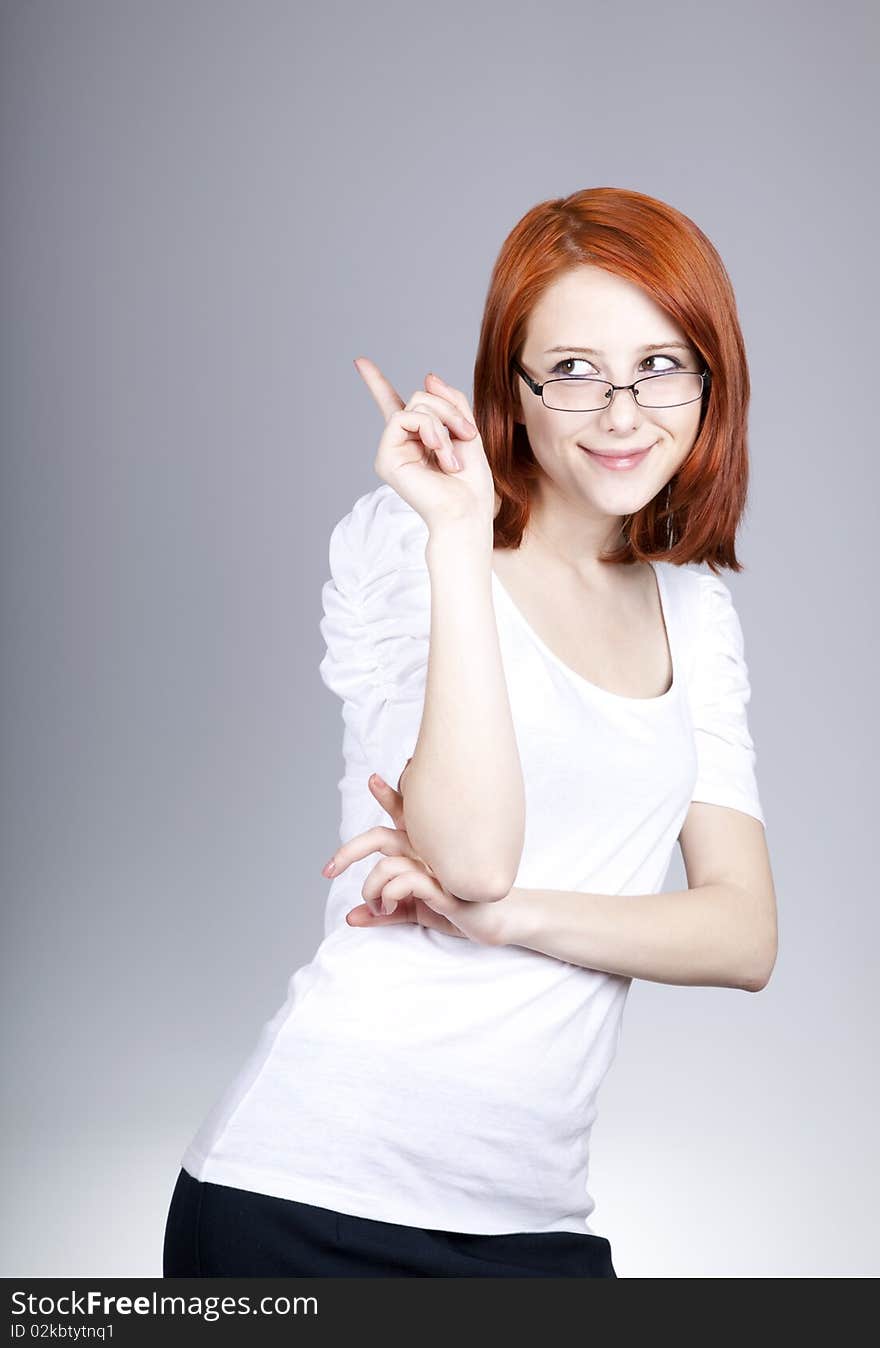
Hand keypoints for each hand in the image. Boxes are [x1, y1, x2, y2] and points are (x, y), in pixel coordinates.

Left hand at [322, 771, 509, 946]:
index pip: (402, 813)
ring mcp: (438, 867)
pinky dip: (389, 894)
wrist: (496, 923)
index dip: (387, 794)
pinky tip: (390, 906)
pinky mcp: (447, 888)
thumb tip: (349, 917)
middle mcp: (428, 851)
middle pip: (380, 838)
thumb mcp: (413, 911)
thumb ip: (384, 911)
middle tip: (328, 870)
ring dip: (372, 888)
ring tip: (377, 905)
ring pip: (387, 865)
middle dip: (349, 851)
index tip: (372, 779)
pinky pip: (407, 882)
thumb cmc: (456, 910)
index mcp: (422, 848)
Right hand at [354, 358, 498, 533]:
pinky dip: (430, 429)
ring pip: (415, 405)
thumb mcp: (467, 432)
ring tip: (452, 456)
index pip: (394, 406)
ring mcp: (391, 451)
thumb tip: (427, 376)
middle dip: (449, 410)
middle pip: (419, 398)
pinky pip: (404, 418)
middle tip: (467, 435)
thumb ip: (451, 403)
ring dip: (443, 423)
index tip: (360, 362)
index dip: (377, 383)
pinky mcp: (386, 458)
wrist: (466, 512)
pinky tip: (440, 454)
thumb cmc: (471, 483)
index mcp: (417, 440)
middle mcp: (400, 444)